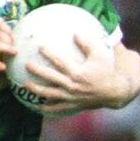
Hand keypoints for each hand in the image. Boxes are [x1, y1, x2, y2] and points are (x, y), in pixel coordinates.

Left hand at [25, 37, 139, 113]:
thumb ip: (87, 44)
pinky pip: (58, 108)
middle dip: (38, 71)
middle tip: (27, 64)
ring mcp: (72, 97)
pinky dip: (48, 107)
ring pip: (51, 94)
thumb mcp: (100, 55)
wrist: (114, 92)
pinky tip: (39, 105)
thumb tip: (75, 32)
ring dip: (37, 90)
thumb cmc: (107, 70)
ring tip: (25, 85)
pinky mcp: (73, 105)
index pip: (60, 62)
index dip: (49, 54)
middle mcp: (72, 86)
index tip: (39, 47)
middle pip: (51, 78)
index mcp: (78, 73)